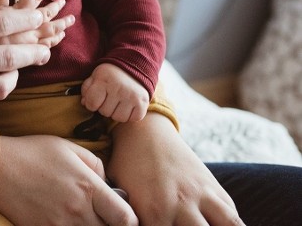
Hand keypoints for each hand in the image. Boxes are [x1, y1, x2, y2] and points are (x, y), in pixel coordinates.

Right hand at [0, 0, 73, 46]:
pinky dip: (56, 39)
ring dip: (62, 24)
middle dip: (56, 6)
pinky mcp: (32, 52)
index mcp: (18, 13)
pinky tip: (61, 36)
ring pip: (51, 29)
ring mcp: (32, 39)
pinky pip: (49, 44)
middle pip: (46, 14)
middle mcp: (28, 25)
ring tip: (71, 19)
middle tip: (64, 0)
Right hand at [0, 135, 137, 225]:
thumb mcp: (68, 146)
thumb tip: (108, 182)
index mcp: (89, 187)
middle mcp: (78, 210)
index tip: (123, 215)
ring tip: (82, 217)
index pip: (126, 218)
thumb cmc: (33, 152)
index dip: (129, 220)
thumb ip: (96, 163)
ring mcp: (60, 225)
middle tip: (102, 216)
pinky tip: (64, 220)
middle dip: (109, 225)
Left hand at [81, 63, 149, 121]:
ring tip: (118, 102)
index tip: (95, 99)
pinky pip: (133, 119)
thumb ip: (86, 90)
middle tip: (109, 98)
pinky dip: (130, 115)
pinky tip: (128, 105)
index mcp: (104, 80)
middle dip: (104, 107)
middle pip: (105, 112)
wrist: (133, 67)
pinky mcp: (143, 103)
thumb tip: (85, 104)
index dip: (91, 104)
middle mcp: (119, 88)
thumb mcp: (95, 76)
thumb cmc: (110, 75)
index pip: (92, 103)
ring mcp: (132, 96)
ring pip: (118, 118)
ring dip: (116, 113)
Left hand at [108, 112, 243, 224]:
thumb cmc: (127, 167)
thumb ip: (130, 219)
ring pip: (230, 225)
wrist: (144, 133)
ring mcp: (202, 195)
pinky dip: (230, 225)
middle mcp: (182, 204)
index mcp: (154, 211)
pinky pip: (231, 214)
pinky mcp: (215, 188)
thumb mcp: (120, 194)